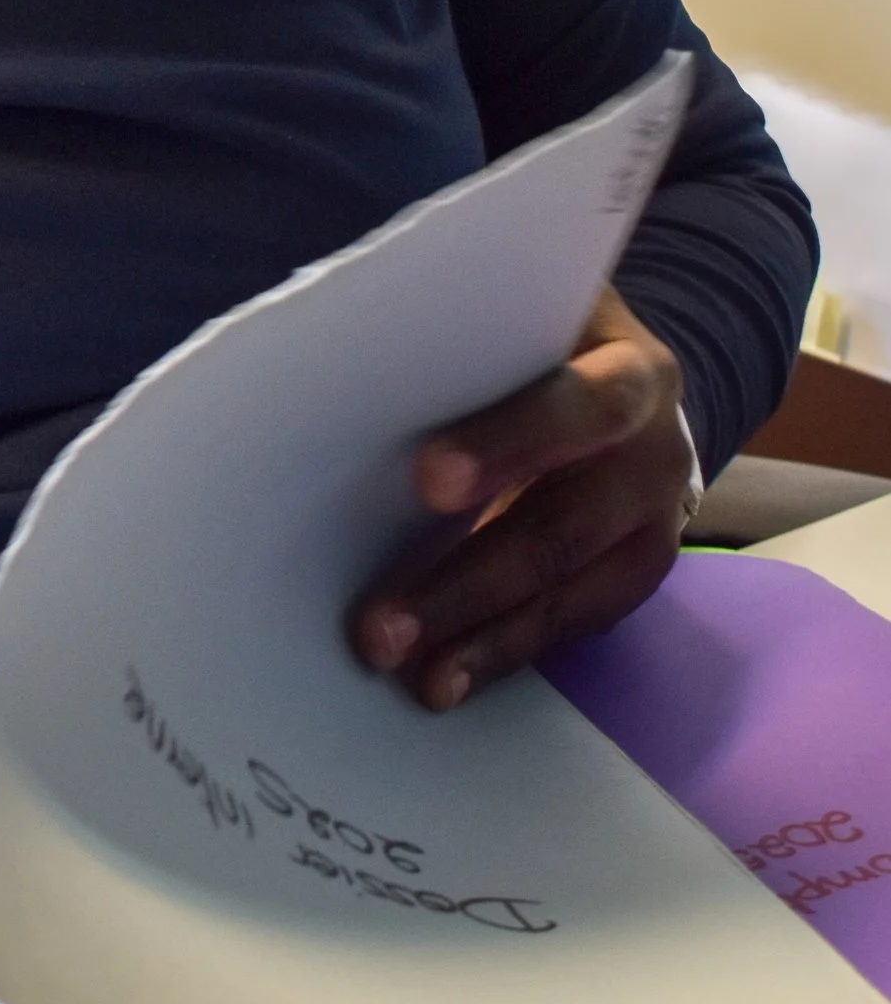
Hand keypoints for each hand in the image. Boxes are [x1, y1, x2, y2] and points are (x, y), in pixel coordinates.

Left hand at [349, 288, 693, 709]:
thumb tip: (348, 388)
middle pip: (565, 524)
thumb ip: (470, 354)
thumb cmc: (540, 347)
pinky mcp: (639, 572)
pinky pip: (575, 621)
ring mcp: (656, 519)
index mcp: (627, 369)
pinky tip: (450, 678)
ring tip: (415, 676)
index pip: (575, 406)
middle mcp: (656, 448)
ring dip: (485, 637)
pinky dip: (507, 651)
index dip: (506, 442)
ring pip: (571, 589)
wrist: (631, 387)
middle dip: (468, 580)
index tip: (426, 481)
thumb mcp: (521, 326)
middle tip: (382, 627)